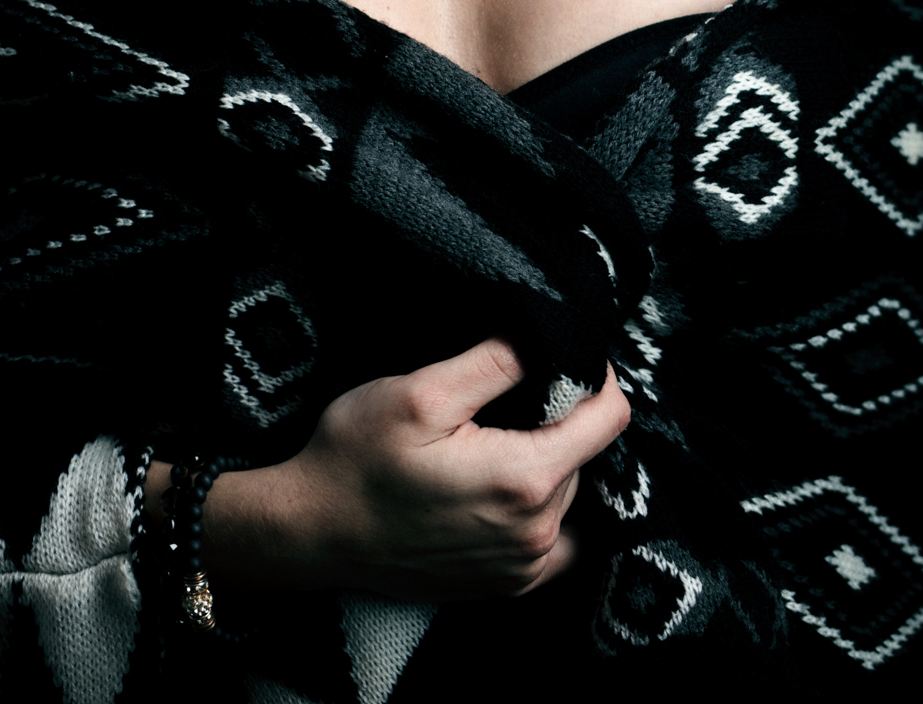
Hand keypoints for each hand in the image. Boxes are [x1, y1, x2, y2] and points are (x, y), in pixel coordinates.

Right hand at [185, 337, 629, 600]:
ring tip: (488, 438)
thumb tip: (550, 337)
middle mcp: (538, 533)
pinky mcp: (507, 585)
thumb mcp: (421, 393)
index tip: (557, 356)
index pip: (610, 417)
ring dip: (545, 459)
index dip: (592, 375)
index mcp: (525, 480)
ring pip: (568, 489)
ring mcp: (524, 567)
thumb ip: (494, 363)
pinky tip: (494, 486)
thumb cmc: (358, 457)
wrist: (313, 531)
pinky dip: (538, 505)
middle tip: (503, 396)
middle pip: (586, 452)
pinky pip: (553, 535)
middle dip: (559, 416)